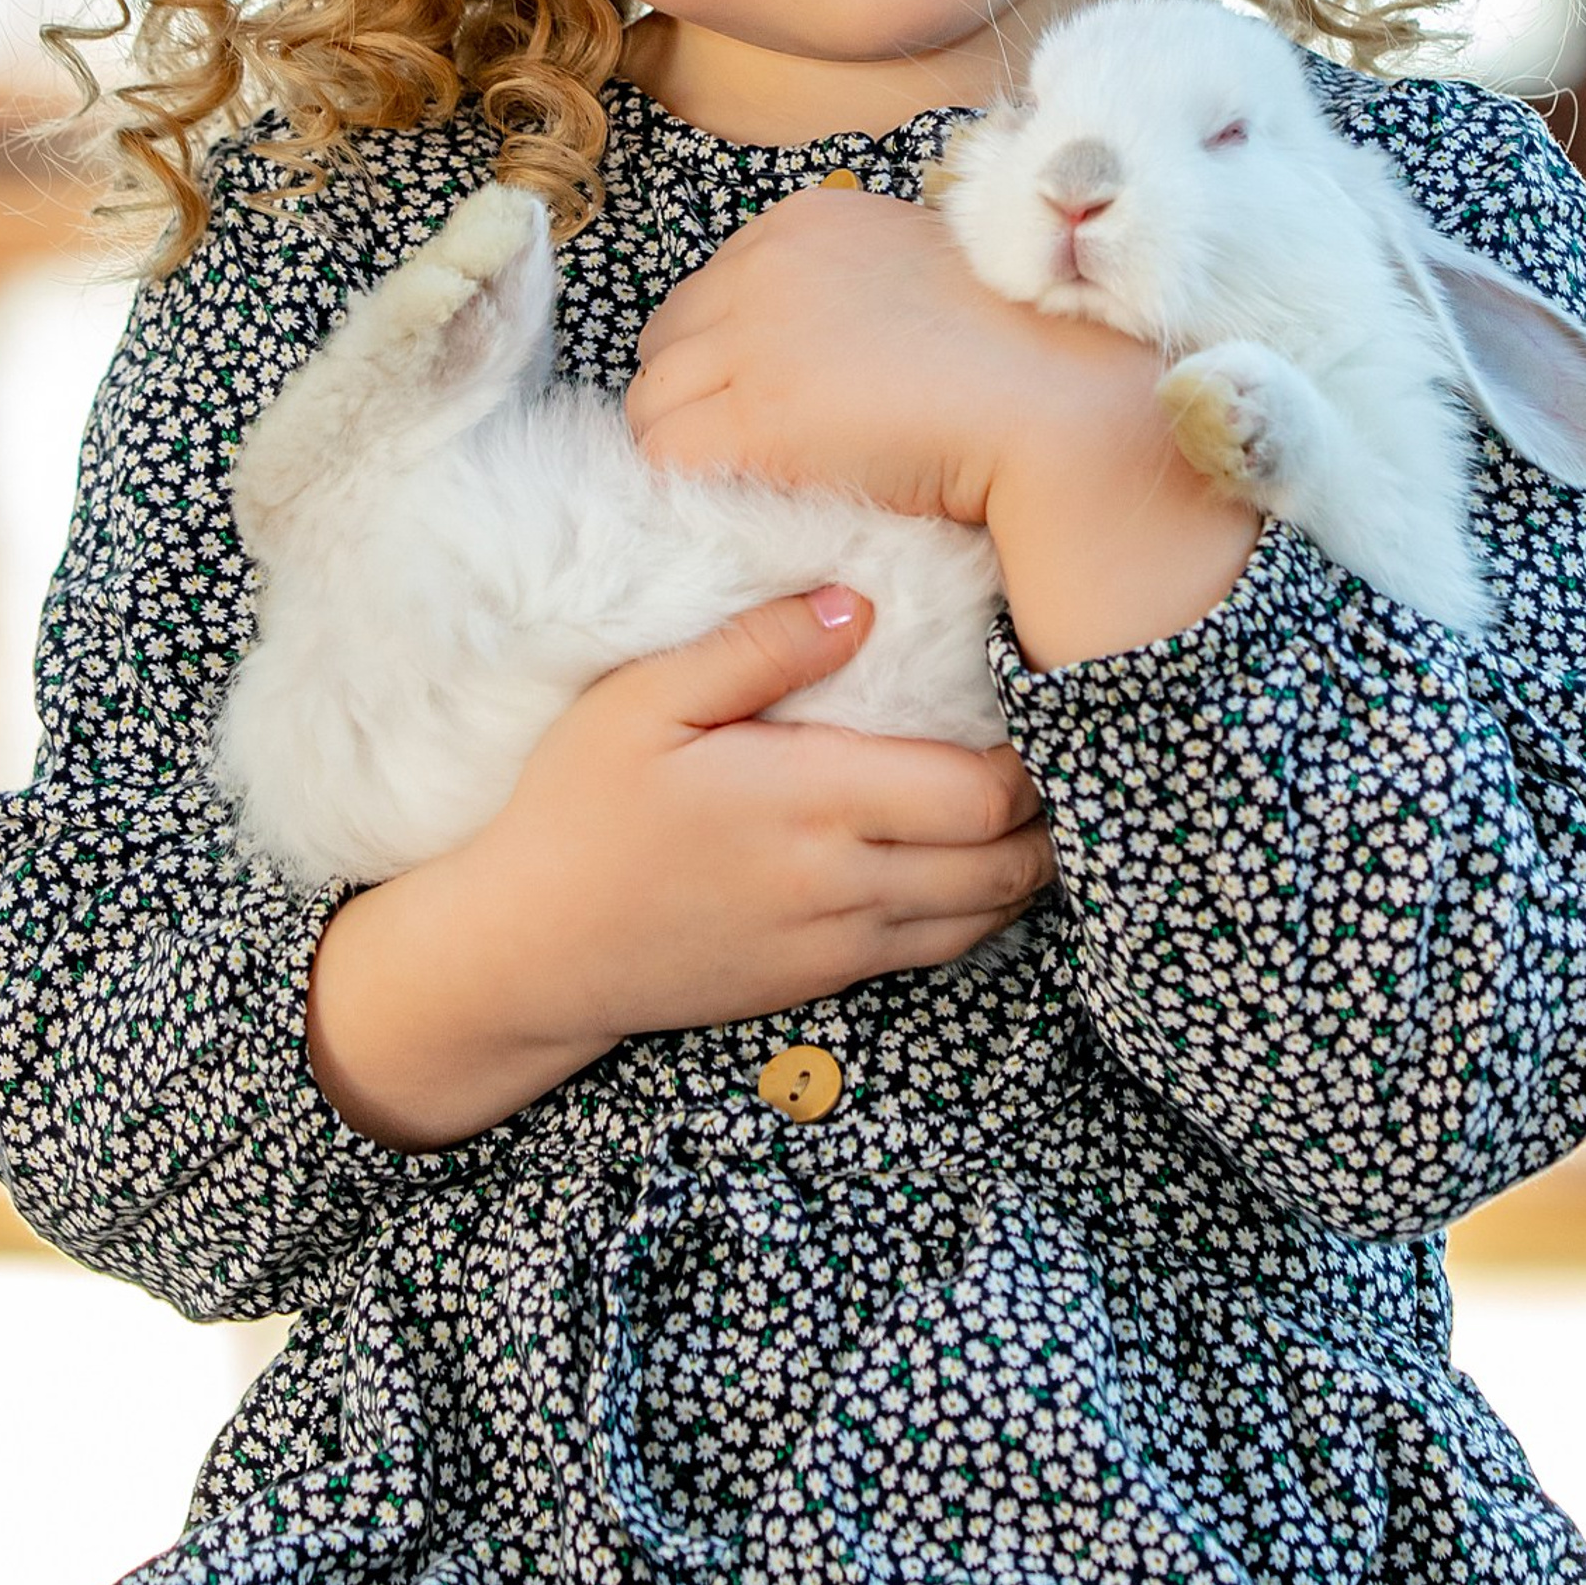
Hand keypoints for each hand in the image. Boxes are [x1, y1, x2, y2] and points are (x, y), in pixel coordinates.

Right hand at [305, 581, 1053, 1147]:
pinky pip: (936, 952)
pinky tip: (975, 862)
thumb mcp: (641, 702)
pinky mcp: (820, 982)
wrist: (526, 953)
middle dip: (1050, 811)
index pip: (981, 793)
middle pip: (1007, 862)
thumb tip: (860, 603)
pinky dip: (979, 909)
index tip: (1037, 700)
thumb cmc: (575, 811)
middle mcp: (843, 884)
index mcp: (811, 802)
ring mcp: (837, 944)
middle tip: (1059, 748)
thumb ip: (756, 647)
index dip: (1033, 756)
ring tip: (1035, 804)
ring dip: (1026, 864)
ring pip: (985, 916)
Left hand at [625, 183, 1075, 526]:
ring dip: (690, 448)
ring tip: (747, 485)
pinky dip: (692, 487)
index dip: (724, 358)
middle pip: (665, 346)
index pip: (705, 295)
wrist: (1051, 398)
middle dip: (696, 399)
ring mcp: (752, 340)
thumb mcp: (916, 272)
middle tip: (748, 452)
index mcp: (800, 223)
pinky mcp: (756, 418)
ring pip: (652, 406)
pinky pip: (667, 457)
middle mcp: (761, 267)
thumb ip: (849, 288)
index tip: (765, 403)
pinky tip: (742, 505)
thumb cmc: (1013, 348)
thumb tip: (814, 349)